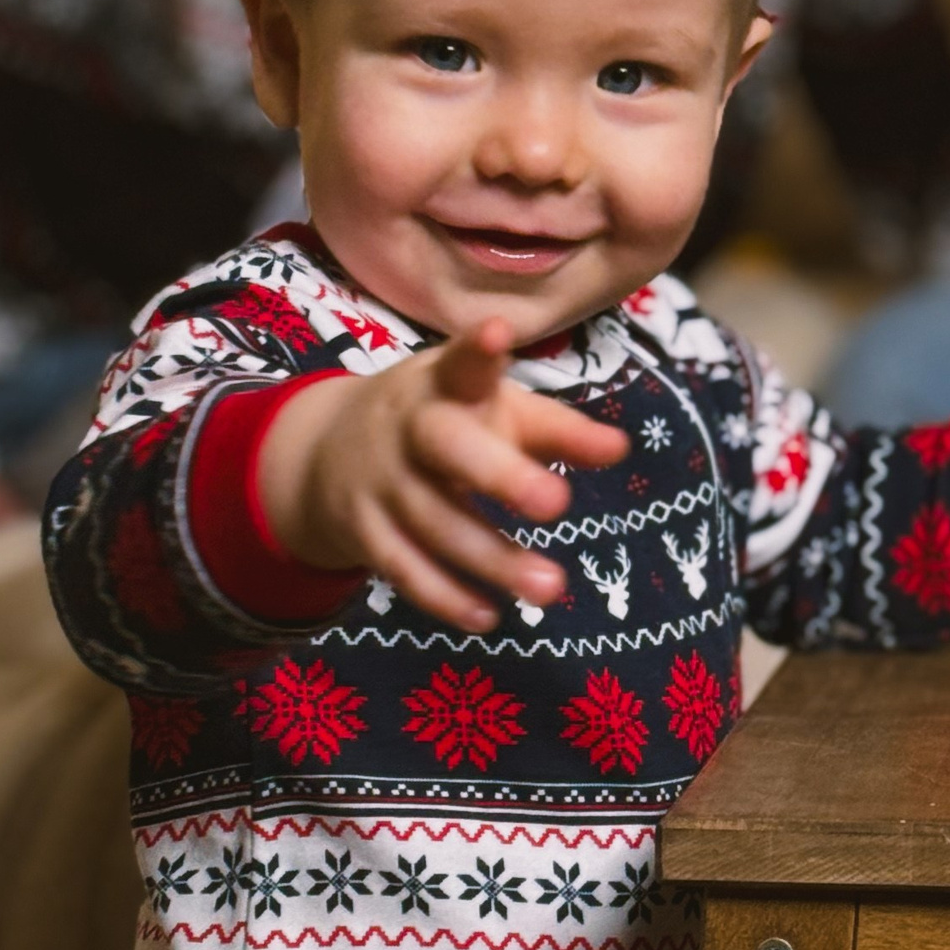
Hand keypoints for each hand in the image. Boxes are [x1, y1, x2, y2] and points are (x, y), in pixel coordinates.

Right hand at [257, 323, 630, 631]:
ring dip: (491, 559)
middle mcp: (409, 429)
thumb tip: (622, 448)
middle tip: (558, 503)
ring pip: (434, 522)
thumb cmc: (445, 422)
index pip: (461, 363)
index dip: (478, 351)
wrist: (327, 452)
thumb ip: (557, 429)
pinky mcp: (365, 532)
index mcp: (443, 385)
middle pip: (446, 446)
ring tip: (550, 587)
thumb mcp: (496, 412)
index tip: (497, 331)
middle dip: (499, 475)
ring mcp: (381, 482)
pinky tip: (489, 617)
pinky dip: (444, 597)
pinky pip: (402, 569)